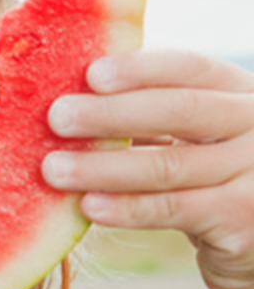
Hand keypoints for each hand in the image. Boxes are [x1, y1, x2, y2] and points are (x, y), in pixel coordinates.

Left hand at [42, 51, 253, 288]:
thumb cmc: (207, 177)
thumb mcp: (193, 136)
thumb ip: (148, 114)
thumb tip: (67, 97)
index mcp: (239, 93)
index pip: (189, 68)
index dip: (139, 69)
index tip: (90, 74)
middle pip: (179, 111)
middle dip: (110, 113)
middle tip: (56, 118)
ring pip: (168, 165)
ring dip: (103, 167)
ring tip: (54, 168)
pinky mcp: (242, 220)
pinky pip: (173, 209)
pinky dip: (126, 208)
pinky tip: (89, 206)